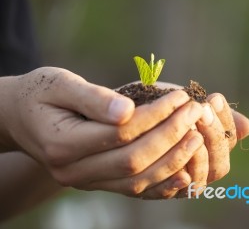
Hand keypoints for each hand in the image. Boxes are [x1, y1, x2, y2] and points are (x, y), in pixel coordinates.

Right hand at [0, 67, 205, 198]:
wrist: (24, 118)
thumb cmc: (42, 94)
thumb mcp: (59, 84)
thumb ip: (92, 97)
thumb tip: (127, 111)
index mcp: (63, 144)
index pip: (121, 133)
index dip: (156, 115)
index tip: (180, 98)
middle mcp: (74, 171)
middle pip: (134, 159)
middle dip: (171, 134)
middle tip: (196, 112)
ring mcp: (88, 181)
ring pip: (138, 180)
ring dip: (173, 159)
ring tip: (197, 135)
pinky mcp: (100, 183)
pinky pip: (136, 190)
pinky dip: (163, 183)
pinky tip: (186, 172)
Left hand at [155, 82, 248, 195]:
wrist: (119, 115)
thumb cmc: (155, 107)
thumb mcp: (184, 105)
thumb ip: (214, 116)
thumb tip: (247, 127)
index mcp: (210, 150)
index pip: (228, 143)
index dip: (225, 122)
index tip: (214, 98)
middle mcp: (198, 171)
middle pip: (219, 166)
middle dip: (213, 136)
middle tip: (201, 110)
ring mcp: (177, 183)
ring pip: (199, 180)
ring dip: (196, 153)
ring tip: (187, 127)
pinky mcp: (152, 191)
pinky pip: (168, 192)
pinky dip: (173, 179)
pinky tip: (174, 162)